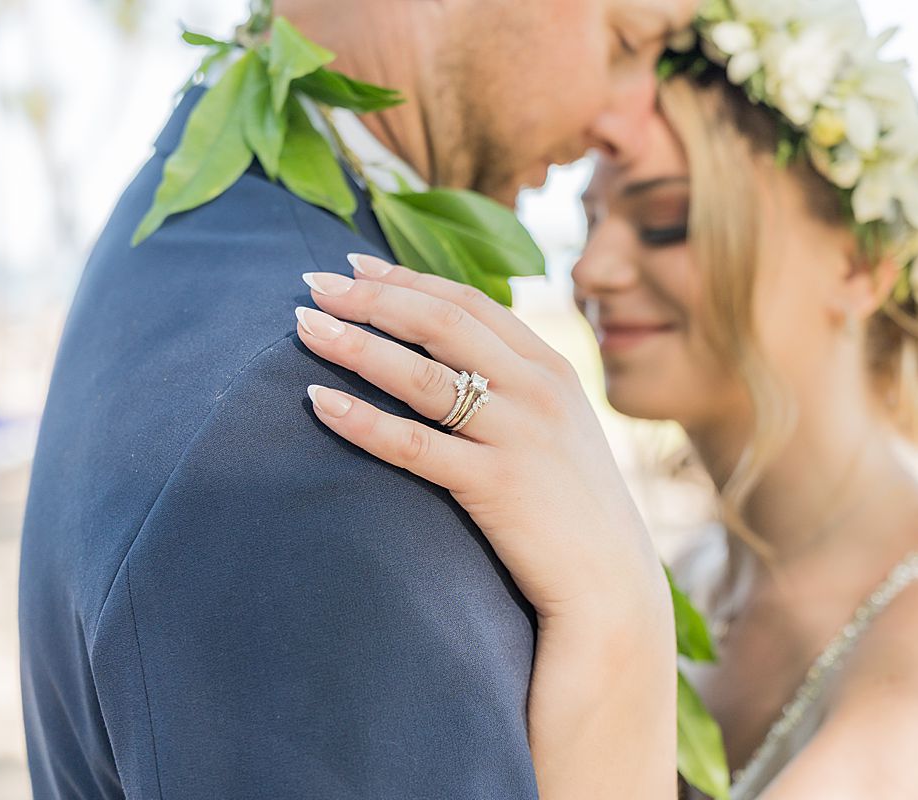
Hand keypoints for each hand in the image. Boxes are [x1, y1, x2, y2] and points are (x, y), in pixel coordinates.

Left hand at [295, 253, 668, 624]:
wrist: (611, 581)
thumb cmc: (576, 504)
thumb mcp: (560, 425)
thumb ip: (518, 383)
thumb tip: (456, 352)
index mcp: (550, 367)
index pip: (468, 302)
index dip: (406, 278)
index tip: (354, 265)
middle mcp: (536, 389)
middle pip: (440, 323)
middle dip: (371, 298)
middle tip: (313, 284)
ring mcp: (517, 435)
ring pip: (422, 376)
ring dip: (356, 344)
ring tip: (305, 327)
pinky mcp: (495, 485)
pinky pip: (414, 445)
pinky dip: (362, 420)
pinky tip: (319, 401)